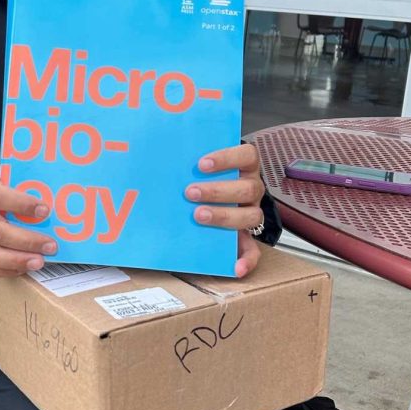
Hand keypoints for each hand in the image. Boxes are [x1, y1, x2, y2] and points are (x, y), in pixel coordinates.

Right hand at [0, 164, 57, 276]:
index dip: (20, 204)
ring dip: (15, 261)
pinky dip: (5, 270)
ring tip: (39, 261)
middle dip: (25, 241)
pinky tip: (24, 267)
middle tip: (51, 246)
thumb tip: (56, 195)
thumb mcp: (6, 172)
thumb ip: (24, 181)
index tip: (45, 211)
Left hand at [184, 144, 265, 277]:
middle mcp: (251, 189)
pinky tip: (235, 268)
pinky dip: (246, 261)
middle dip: (217, 191)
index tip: (202, 164)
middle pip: (247, 188)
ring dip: (223, 216)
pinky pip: (254, 251)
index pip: (248, 155)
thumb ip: (186, 156)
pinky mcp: (247, 237)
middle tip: (190, 193)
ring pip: (250, 216)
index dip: (227, 158)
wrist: (209, 195)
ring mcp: (250, 212)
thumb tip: (156, 142)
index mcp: (244, 167)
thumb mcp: (197, 163)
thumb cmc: (200, 177)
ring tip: (198, 215)